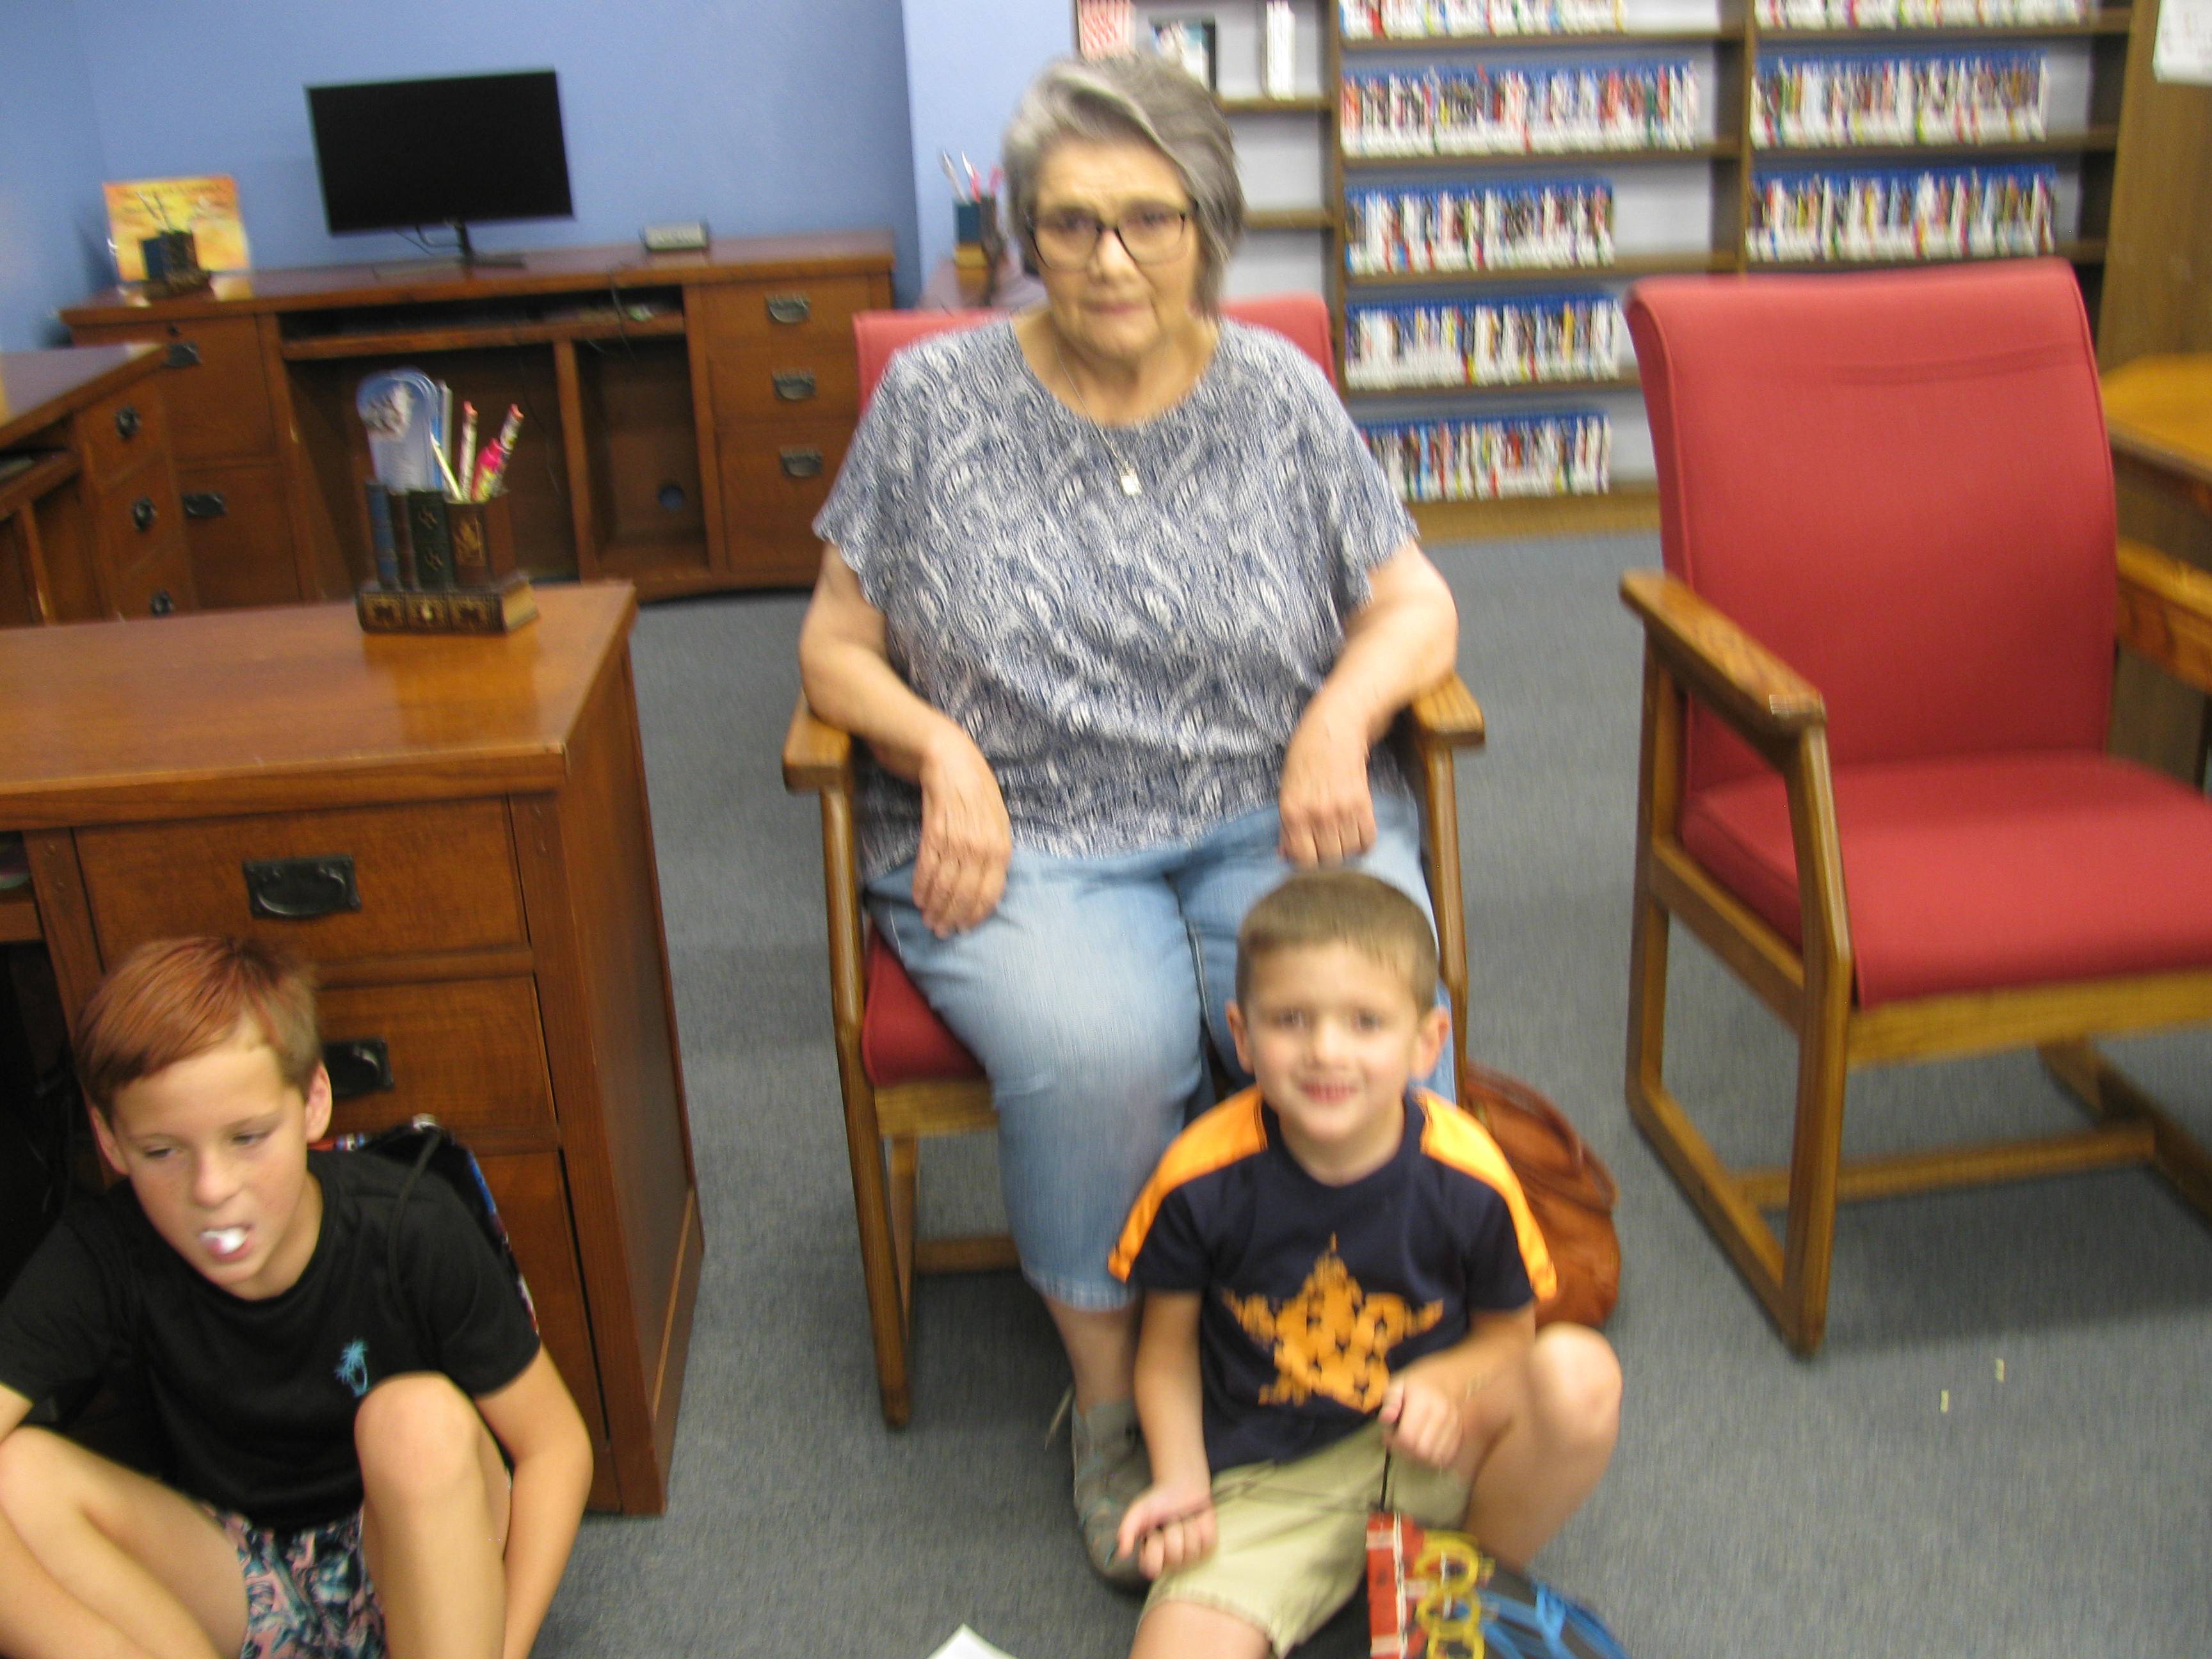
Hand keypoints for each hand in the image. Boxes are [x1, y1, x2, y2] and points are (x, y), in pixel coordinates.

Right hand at [913, 728, 1011, 935]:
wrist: (947, 753)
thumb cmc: (974, 786)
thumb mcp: (995, 818)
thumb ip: (993, 849)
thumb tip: (987, 884)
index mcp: (1001, 843)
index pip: (992, 890)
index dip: (976, 913)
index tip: (964, 928)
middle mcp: (982, 844)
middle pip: (967, 891)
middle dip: (953, 915)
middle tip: (941, 931)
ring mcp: (958, 837)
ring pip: (946, 882)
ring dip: (935, 904)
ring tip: (928, 919)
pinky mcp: (933, 828)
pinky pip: (927, 865)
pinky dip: (921, 884)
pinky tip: (918, 897)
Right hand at [1115, 1480, 1217, 1579]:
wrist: (1181, 1486)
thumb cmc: (1158, 1501)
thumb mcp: (1138, 1512)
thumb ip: (1127, 1530)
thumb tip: (1122, 1553)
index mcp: (1152, 1556)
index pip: (1152, 1569)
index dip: (1154, 1549)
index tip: (1152, 1533)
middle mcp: (1171, 1560)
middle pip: (1174, 1556)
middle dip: (1171, 1532)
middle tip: (1169, 1522)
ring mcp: (1190, 1555)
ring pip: (1191, 1549)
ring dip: (1186, 1527)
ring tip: (1182, 1519)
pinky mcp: (1207, 1546)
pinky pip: (1206, 1541)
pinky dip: (1200, 1526)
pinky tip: (1196, 1520)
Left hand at [1278, 707, 1374, 866]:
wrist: (1335, 729)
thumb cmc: (1305, 757)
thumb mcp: (1286, 790)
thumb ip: (1286, 826)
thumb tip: (1285, 856)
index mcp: (1292, 812)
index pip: (1302, 859)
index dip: (1307, 861)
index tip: (1310, 854)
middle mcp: (1316, 815)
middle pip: (1327, 859)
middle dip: (1327, 856)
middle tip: (1327, 844)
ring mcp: (1341, 810)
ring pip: (1347, 851)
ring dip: (1346, 849)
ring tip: (1342, 835)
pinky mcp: (1362, 803)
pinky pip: (1367, 838)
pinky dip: (1363, 841)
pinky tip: (1357, 832)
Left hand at [1380, 1371, 1465, 1470]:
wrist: (1447, 1379)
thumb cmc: (1417, 1384)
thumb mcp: (1398, 1384)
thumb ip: (1390, 1401)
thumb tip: (1385, 1419)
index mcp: (1422, 1401)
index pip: (1407, 1437)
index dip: (1394, 1442)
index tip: (1388, 1436)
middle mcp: (1441, 1414)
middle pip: (1421, 1451)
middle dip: (1405, 1452)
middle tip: (1399, 1442)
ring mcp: (1453, 1425)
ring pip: (1434, 1457)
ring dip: (1419, 1457)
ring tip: (1411, 1445)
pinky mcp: (1460, 1433)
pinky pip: (1446, 1456)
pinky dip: (1433, 1458)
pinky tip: (1425, 1447)